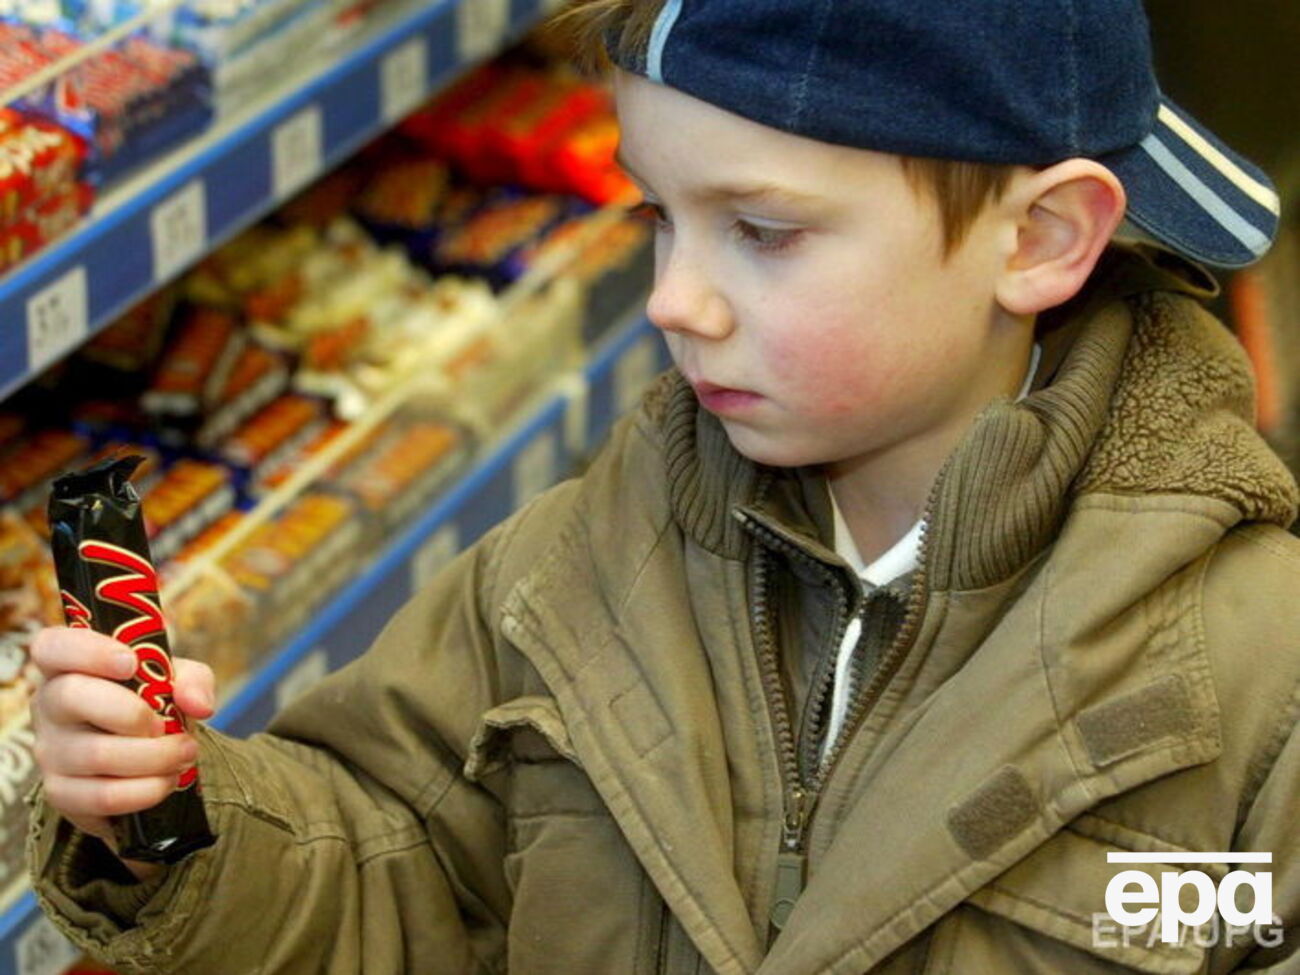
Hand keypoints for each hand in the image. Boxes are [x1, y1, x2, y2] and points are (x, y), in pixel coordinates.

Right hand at [30, 626, 215, 880]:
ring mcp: (50, 752)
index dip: (87, 650)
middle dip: (132, 712)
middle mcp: (49, 706)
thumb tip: (199, 706)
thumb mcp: (178, 680)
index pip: (52, 646)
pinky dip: (146, 790)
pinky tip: (167, 781)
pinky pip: (103, 796)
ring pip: (96, 754)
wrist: (144, 758)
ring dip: (154, 757)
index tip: (130, 662)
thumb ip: (193, 681)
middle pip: (71, 696)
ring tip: (184, 753)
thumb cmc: (152, 703)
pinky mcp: (62, 793)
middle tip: (166, 725)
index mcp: (68, 666)